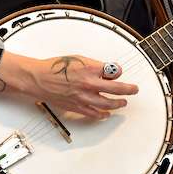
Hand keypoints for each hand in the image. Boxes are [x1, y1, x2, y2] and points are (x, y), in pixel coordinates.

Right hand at [0, 51, 137, 119]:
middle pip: (116, 89)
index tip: (119, 72)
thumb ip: (95, 65)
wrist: (39, 78)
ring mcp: (83, 97)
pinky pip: (93, 113)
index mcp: (90, 68)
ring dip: (118, 103)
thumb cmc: (56, 67)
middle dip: (128, 90)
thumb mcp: (78, 58)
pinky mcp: (76, 106)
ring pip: (107, 103)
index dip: (119, 72)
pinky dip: (102, 114)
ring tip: (123, 102)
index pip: (113, 71)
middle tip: (134, 90)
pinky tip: (107, 114)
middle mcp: (89, 84)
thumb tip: (108, 70)